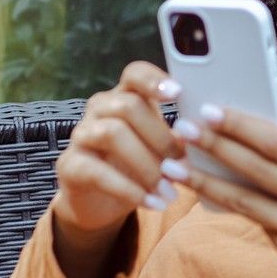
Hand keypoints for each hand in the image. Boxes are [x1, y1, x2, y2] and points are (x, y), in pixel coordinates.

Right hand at [50, 62, 181, 277]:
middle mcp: (99, 109)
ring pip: (112, 133)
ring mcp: (81, 135)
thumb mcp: (160, 148)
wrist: (100, 201)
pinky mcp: (69, 166)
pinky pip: (97, 171)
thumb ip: (179, 137)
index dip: (154, 79)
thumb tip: (207, 136)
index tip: (178, 94)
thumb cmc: (138, 166)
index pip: (134, 74)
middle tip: (181, 165)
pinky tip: (152, 203)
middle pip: (128, 106)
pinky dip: (129, 190)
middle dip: (160, 137)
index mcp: (125, 96)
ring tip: (169, 191)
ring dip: (147, 165)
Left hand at [172, 104, 276, 277]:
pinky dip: (224, 201)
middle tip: (183, 128)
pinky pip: (253, 218)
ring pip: (245, 197)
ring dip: (205, 179)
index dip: (241, 125)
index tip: (210, 109)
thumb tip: (248, 132)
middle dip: (216, 144)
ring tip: (174, 163)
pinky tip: (201, 189)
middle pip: (259, 165)